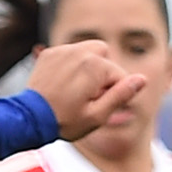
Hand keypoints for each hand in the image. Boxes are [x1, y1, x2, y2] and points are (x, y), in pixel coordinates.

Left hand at [26, 40, 148, 140]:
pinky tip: (63, 83)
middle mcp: (80, 52)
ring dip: (88, 65)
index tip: (96, 105)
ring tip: (77, 88)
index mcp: (95, 66)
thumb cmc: (65, 121)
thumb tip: (142, 79)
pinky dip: (71, 64)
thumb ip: (121, 94)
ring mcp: (63, 51)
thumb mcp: (98, 115)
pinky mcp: (50, 53)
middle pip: (105, 55)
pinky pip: (69, 52)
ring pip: (87, 50)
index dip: (113, 93)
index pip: (120, 75)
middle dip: (103, 72)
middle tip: (89, 94)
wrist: (29, 119)